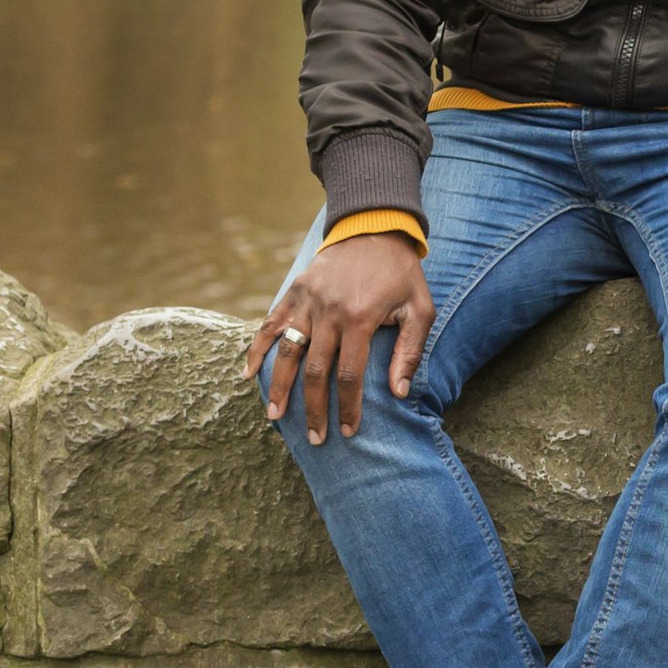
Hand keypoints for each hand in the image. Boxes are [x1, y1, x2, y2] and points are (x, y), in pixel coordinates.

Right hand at [245, 233, 431, 445]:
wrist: (375, 229)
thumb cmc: (402, 275)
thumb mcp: (420, 308)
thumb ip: (409, 351)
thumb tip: (397, 393)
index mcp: (361, 319)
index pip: (349, 375)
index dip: (348, 407)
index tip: (347, 431)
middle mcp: (329, 312)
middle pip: (315, 371)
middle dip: (314, 409)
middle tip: (314, 438)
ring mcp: (307, 301)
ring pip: (286, 351)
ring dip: (279, 387)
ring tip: (275, 416)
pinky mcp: (294, 291)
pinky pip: (269, 324)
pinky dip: (256, 349)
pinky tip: (246, 374)